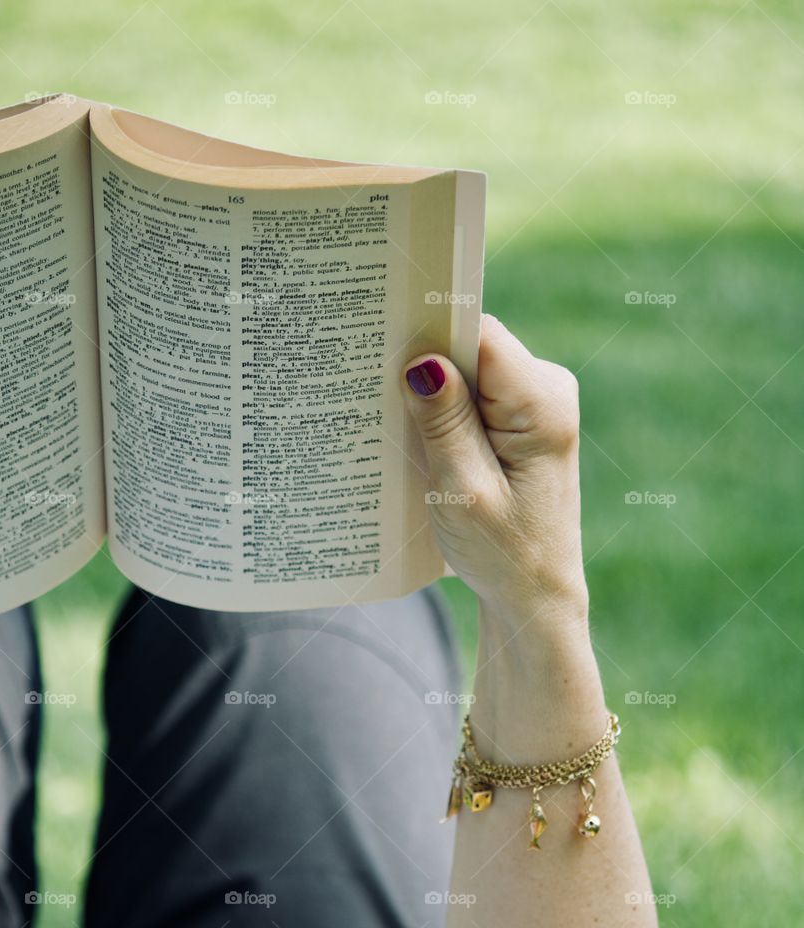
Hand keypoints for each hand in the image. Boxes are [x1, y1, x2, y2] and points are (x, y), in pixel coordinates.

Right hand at [402, 315, 588, 633]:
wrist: (533, 595)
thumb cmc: (503, 554)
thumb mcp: (464, 491)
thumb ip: (444, 423)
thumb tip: (422, 360)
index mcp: (543, 403)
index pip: (479, 334)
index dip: (430, 332)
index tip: (384, 343)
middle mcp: (546, 389)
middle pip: (471, 346)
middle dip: (425, 367)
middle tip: (380, 396)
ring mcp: (533, 402)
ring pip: (467, 370)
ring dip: (431, 394)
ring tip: (400, 429)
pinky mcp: (518, 419)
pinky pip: (471, 393)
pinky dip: (442, 411)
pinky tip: (420, 442)